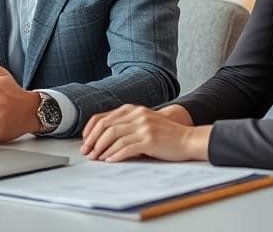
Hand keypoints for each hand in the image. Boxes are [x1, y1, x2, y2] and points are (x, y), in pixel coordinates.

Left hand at [80, 104, 211, 162]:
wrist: (187, 139)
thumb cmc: (165, 135)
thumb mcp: (144, 123)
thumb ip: (127, 125)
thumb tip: (103, 138)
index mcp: (134, 109)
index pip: (104, 117)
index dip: (91, 129)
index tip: (85, 141)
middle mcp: (138, 115)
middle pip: (107, 126)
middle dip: (93, 140)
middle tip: (87, 152)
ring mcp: (144, 126)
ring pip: (114, 136)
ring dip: (102, 149)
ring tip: (96, 158)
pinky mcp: (150, 139)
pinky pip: (127, 148)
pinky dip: (115, 155)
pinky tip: (109, 161)